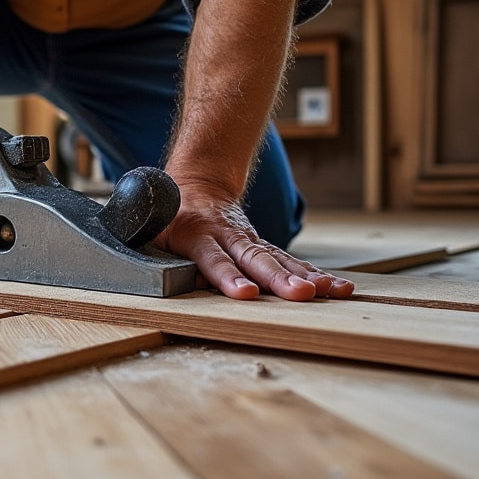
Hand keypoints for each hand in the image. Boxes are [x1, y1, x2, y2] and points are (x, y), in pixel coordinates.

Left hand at [154, 181, 353, 300]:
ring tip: (326, 292)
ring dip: (304, 276)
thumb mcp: (148, 228)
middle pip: (255, 259)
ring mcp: (250, 240)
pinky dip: (315, 274)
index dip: (228, 276)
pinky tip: (337, 288)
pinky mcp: (264, 246)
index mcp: (196, 234)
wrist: (197, 183)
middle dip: (279, 279)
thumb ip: (146, 248)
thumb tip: (141, 271)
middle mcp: (228, 236)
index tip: (245, 294)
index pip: (214, 259)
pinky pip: (290, 260)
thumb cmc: (167, 216)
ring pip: (278, 258)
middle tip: (300, 295)